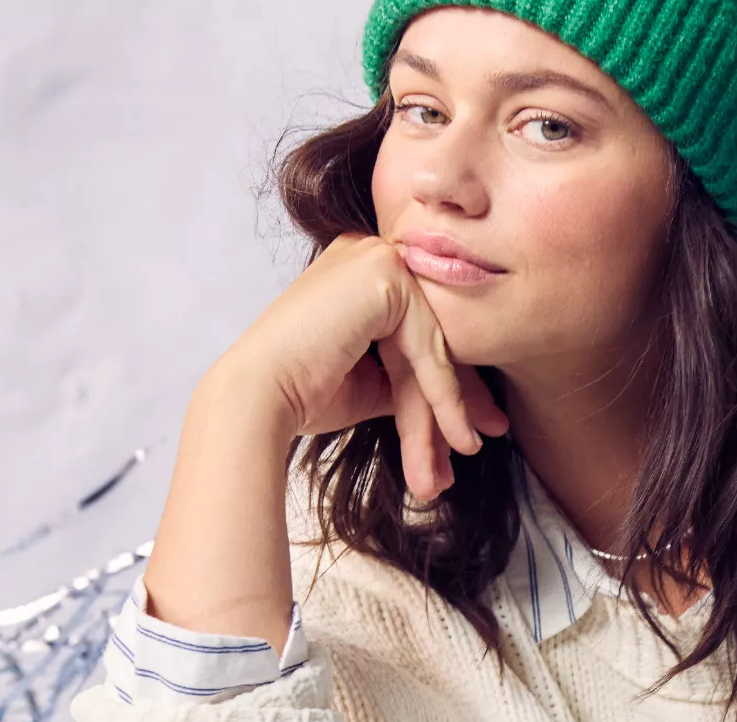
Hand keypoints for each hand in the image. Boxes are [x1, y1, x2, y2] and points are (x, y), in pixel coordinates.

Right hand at [219, 232, 510, 501]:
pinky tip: (458, 436)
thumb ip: (410, 377)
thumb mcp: (370, 383)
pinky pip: (427, 345)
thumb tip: (457, 403)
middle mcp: (368, 253)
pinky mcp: (384, 274)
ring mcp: (377, 257)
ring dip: (450, 408)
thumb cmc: (301, 394)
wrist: (258, 399)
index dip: (446, 382)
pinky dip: (443, 395)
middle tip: (478, 442)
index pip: (418, 330)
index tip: (468, 429)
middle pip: (431, 335)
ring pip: (432, 345)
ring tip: (466, 453)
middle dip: (460, 396)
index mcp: (360, 271)